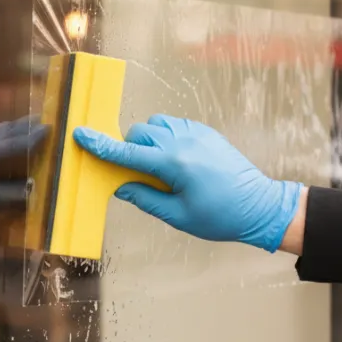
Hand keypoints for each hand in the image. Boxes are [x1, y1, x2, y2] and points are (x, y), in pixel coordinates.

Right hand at [72, 115, 301, 252]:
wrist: (260, 207)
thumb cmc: (219, 217)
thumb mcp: (177, 216)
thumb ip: (144, 198)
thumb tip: (119, 186)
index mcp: (173, 165)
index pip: (127, 153)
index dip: (101, 145)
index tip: (80, 134)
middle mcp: (183, 142)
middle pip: (138, 133)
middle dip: (129, 148)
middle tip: (136, 172)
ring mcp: (196, 133)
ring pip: (155, 124)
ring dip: (147, 140)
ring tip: (158, 165)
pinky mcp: (205, 131)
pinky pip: (173, 124)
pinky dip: (165, 135)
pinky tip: (174, 158)